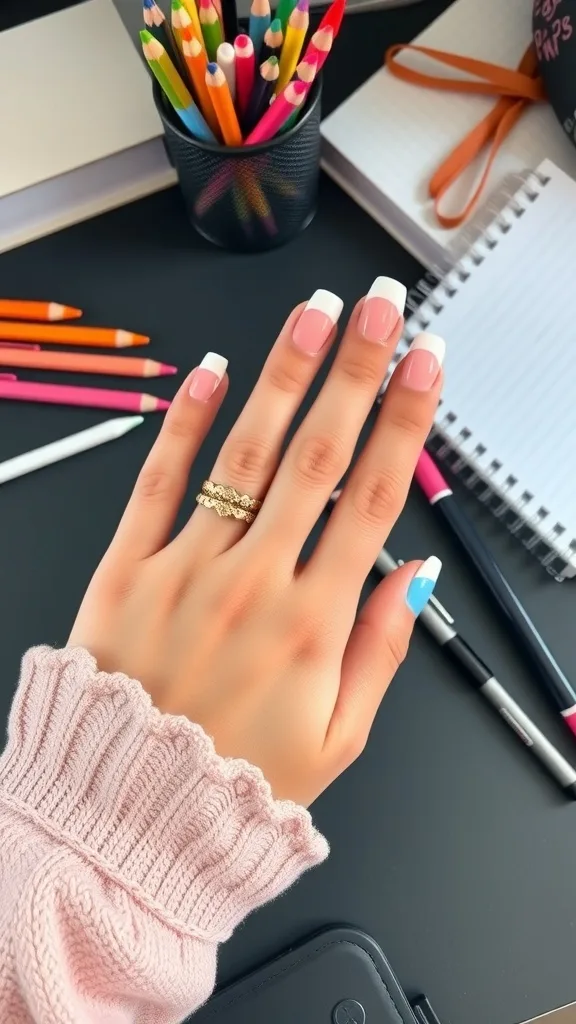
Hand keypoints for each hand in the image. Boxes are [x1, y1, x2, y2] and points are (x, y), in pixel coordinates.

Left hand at [69, 280, 443, 806]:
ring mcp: (187, 570)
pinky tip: (211, 372)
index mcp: (314, 624)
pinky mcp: (127, 569)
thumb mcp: (338, 740)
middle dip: (357, 373)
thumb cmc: (237, 780)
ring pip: (244, 455)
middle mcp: (254, 584)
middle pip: (318, 457)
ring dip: (284, 377)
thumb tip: (416, 575)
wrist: (128, 813)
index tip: (426, 363)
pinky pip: (158, 482)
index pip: (374, 498)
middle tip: (382, 308)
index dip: (406, 422)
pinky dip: (185, 423)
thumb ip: (381, 651)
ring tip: (314, 315)